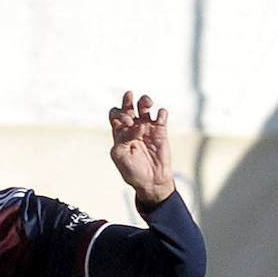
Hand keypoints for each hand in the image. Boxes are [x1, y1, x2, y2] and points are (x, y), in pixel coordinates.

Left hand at [108, 91, 175, 206]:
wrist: (151, 181)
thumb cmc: (132, 170)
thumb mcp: (120, 155)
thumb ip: (122, 138)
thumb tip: (133, 124)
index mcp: (120, 133)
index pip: (115, 115)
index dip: (117, 114)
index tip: (123, 122)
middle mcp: (132, 127)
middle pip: (128, 106)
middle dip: (127, 99)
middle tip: (129, 95)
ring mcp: (147, 128)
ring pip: (145, 106)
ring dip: (145, 100)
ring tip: (147, 104)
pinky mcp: (161, 131)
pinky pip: (162, 115)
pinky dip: (161, 112)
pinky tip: (159, 117)